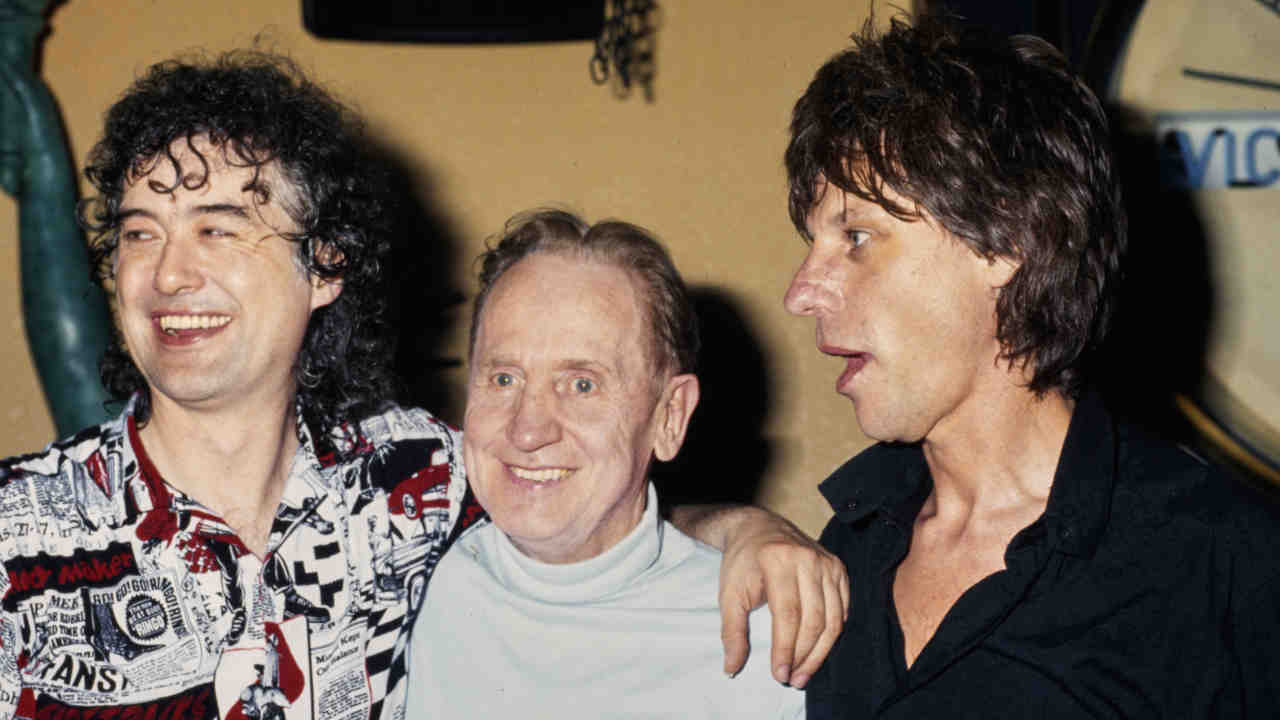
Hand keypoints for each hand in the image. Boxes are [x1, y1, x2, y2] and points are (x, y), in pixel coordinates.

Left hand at [717, 510, 847, 688]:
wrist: (758, 527)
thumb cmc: (742, 563)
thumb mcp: (728, 594)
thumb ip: (731, 632)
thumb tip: (732, 669)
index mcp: (778, 561)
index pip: (788, 615)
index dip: (786, 649)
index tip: (779, 674)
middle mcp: (808, 559)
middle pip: (814, 620)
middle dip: (804, 656)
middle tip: (791, 679)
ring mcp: (827, 562)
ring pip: (833, 618)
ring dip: (820, 652)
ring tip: (803, 673)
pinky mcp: (838, 567)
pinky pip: (843, 609)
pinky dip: (832, 634)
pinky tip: (818, 650)